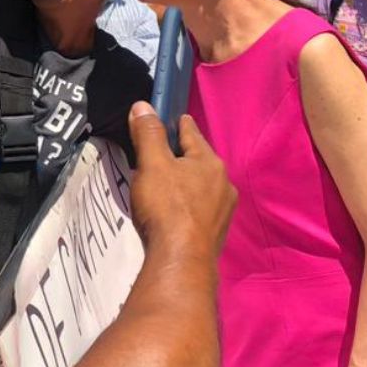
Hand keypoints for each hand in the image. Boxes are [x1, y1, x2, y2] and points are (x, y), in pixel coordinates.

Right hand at [127, 102, 236, 256]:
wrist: (181, 261)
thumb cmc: (166, 207)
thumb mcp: (151, 164)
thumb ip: (148, 134)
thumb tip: (143, 105)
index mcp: (209, 161)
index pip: (191, 132)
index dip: (177, 123)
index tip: (170, 118)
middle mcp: (223, 182)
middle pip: (198, 160)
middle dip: (181, 156)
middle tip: (158, 156)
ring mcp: (223, 210)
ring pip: (201, 186)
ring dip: (185, 183)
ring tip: (164, 186)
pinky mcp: (216, 232)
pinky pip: (200, 209)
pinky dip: (187, 205)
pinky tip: (174, 213)